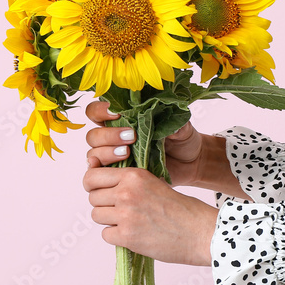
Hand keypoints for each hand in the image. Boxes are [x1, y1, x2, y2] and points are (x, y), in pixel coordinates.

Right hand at [83, 100, 206, 186]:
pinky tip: (116, 168)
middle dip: (108, 135)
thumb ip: (176, 123)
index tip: (116, 113)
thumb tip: (170, 125)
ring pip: (94, 153)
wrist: (190, 164)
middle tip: (130, 137)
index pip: (97, 112)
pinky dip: (101, 170)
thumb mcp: (182, 128)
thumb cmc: (183, 141)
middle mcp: (113, 137)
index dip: (100, 110)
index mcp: (124, 120)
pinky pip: (100, 173)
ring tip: (127, 153)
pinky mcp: (118, 174)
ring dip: (106, 152)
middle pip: (93, 135)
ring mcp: (114, 157)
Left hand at [83, 165, 216, 265]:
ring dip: (108, 220)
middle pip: (92, 197)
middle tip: (119, 210)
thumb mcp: (154, 182)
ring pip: (96, 215)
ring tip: (128, 222)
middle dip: (102, 204)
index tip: (99, 190)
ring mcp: (125, 215)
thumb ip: (129, 181)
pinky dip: (115, 236)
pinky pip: (105, 234)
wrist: (201, 232)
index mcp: (134, 175)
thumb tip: (98, 180)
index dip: (93, 184)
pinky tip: (132, 234)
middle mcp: (126, 192)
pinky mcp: (127, 236)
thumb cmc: (181, 208)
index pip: (92, 176)